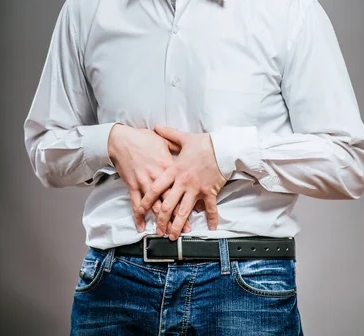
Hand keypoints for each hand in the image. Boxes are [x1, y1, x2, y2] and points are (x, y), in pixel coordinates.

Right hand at [107, 123, 182, 231]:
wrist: (122, 139)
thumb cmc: (144, 139)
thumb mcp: (163, 141)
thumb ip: (177, 148)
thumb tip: (189, 151)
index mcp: (167, 166)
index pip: (180, 187)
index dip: (188, 200)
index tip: (196, 211)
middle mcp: (157, 177)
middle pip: (169, 200)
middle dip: (177, 217)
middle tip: (184, 230)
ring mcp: (144, 182)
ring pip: (154, 205)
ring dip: (160, 220)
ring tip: (166, 233)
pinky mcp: (132, 185)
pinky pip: (136, 203)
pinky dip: (138, 216)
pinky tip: (142, 227)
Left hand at [138, 125, 225, 239]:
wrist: (224, 147)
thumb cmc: (204, 143)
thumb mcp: (184, 138)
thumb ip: (168, 134)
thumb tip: (156, 126)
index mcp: (175, 170)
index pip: (156, 187)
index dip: (147, 200)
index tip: (140, 210)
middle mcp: (183, 182)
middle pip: (168, 204)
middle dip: (161, 220)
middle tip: (157, 231)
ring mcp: (196, 189)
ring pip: (184, 211)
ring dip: (178, 225)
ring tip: (173, 236)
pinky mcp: (210, 192)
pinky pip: (210, 208)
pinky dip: (211, 219)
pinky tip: (210, 228)